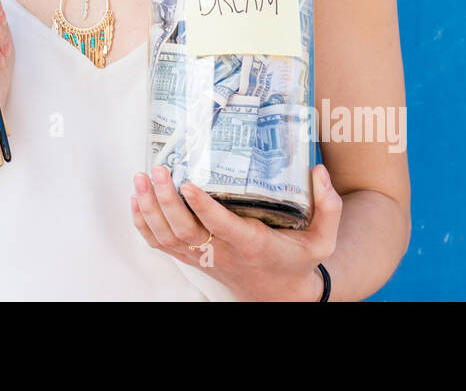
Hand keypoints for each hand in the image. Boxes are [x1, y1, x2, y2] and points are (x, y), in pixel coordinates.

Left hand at [130, 162, 342, 300]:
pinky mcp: (192, 258)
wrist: (278, 295)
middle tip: (157, 170)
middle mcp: (221, 252)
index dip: (203, 207)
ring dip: (150, 208)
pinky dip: (143, 224)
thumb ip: (329, 207)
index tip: (189, 184)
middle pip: (186, 230)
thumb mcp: (323, 240)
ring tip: (140, 178)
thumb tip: (319, 171)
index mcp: (251, 244)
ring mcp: (203, 257)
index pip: (222, 226)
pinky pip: (160, 245)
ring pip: (168, 237)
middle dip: (166, 201)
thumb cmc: (297, 260)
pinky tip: (136, 200)